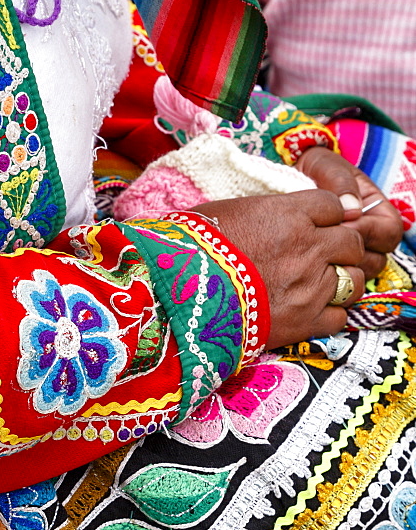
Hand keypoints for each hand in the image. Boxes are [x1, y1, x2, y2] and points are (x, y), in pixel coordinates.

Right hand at [192, 190, 364, 348]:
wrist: (175, 298)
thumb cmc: (189, 250)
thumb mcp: (223, 213)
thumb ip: (261, 212)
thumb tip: (268, 216)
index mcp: (287, 215)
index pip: (333, 206)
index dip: (328, 215)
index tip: (317, 223)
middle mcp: (307, 247)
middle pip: (351, 241)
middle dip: (342, 246)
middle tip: (323, 255)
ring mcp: (310, 287)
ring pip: (354, 279)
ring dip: (342, 280)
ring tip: (320, 285)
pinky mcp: (305, 322)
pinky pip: (341, 317)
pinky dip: (331, 314)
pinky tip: (311, 312)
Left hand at [295, 147, 402, 279]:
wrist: (277, 186)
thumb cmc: (306, 171)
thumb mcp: (322, 165)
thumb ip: (339, 180)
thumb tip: (353, 208)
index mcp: (375, 210)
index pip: (389, 232)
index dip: (369, 232)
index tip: (342, 226)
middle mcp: (366, 236)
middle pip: (377, 260)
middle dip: (353, 255)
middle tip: (325, 246)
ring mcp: (347, 255)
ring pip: (357, 276)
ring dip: (339, 270)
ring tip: (312, 257)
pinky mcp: (327, 268)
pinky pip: (334, 284)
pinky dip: (323, 281)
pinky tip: (303, 269)